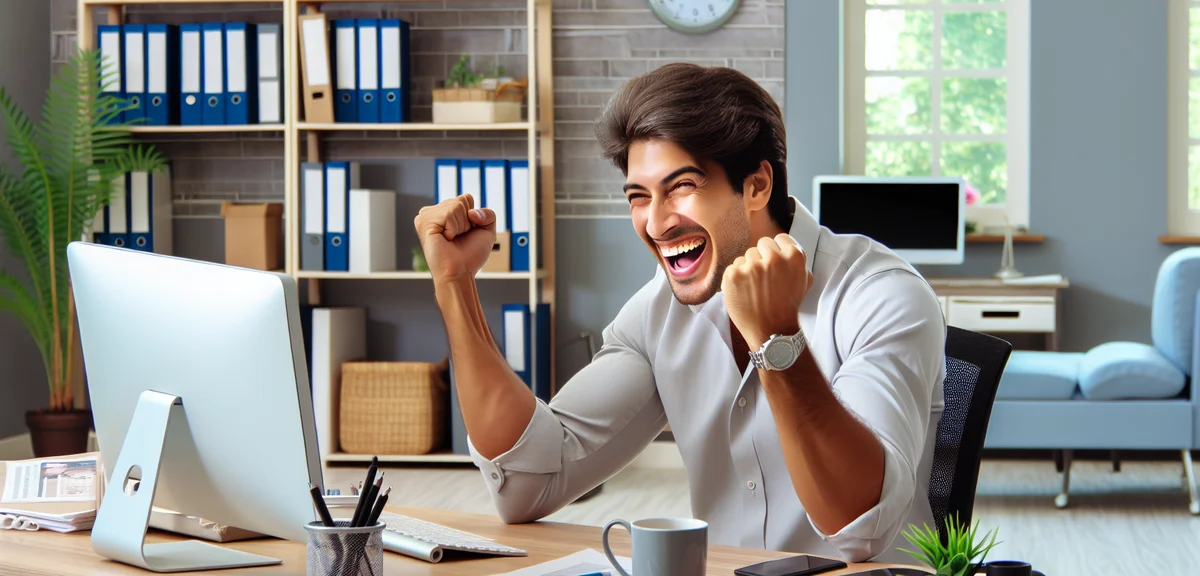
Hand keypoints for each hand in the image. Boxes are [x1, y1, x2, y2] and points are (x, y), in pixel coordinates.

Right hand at [413, 195, 495, 283]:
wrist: (460, 272)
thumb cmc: (470, 255)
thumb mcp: (487, 231)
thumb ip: (489, 214)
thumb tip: (472, 212)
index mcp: (444, 211)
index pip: (466, 198)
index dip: (473, 217)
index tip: (466, 233)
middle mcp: (433, 212)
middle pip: (462, 200)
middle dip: (467, 221)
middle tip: (458, 238)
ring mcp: (426, 216)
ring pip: (456, 205)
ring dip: (461, 226)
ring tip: (451, 239)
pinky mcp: (423, 222)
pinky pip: (449, 213)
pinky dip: (454, 228)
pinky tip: (445, 239)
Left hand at [721, 233, 813, 349]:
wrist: (772, 331)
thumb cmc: (788, 307)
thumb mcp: (803, 280)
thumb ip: (795, 260)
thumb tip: (785, 247)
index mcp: (794, 256)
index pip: (779, 239)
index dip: (777, 251)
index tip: (775, 264)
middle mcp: (774, 258)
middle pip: (762, 244)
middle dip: (762, 258)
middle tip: (764, 279)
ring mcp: (752, 266)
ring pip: (746, 256)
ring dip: (748, 269)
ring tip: (754, 289)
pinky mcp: (734, 274)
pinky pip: (732, 268)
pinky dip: (735, 280)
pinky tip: (743, 293)